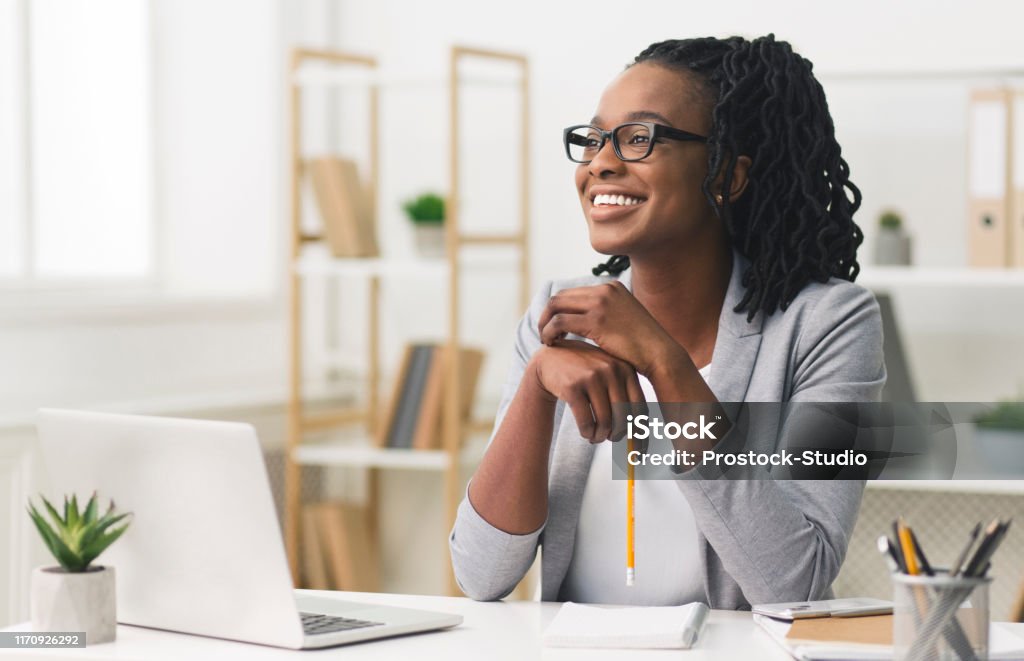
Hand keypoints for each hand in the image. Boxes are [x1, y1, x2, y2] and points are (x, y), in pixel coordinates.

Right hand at [527, 339, 644, 443]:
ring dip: (600, 436)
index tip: (639, 448)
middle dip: (617, 435)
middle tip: (610, 438)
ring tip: (595, 437)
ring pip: (605, 421)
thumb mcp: (609, 374)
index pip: (640, 408)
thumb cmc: (586, 372)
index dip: (640, 432)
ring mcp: (592, 377)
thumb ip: (625, 396)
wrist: (552, 358)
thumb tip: (639, 435)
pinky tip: (586, 432)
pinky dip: (587, 433)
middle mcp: (612, 370)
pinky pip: (586, 421)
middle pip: (624, 418)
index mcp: (626, 369)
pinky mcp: (572, 386)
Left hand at [537, 281, 685, 376]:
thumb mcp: (623, 321)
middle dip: (547, 315)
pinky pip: (560, 322)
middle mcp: (605, 290)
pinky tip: (552, 344)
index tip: (553, 326)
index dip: (558, 309)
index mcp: (611, 287)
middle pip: (560, 296)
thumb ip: (605, 314)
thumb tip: (585, 321)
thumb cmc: (641, 346)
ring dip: (545, 323)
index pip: (572, 293)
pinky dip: (550, 332)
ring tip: (546, 340)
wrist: (660, 355)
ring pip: (556, 306)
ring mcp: (601, 303)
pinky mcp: (596, 320)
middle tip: (544, 333)